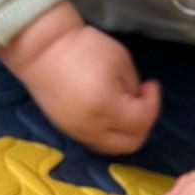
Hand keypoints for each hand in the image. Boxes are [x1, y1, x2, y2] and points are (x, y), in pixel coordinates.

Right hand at [0, 4, 160, 153]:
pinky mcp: (68, 131)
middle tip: (143, 102)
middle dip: (144, 124)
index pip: (142, 121)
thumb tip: (138, 103)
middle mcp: (91, 126)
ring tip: (126, 107)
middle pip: (130, 144)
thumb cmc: (82, 47)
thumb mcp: (120, 60)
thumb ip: (134, 88)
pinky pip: (97, 143)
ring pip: (113, 148)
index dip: (153, 103)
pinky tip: (110, 113)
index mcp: (105, 105)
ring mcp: (77, 132)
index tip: (150, 85)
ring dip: (127, 132)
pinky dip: (110, 134)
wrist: (41, 50)